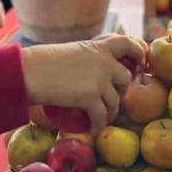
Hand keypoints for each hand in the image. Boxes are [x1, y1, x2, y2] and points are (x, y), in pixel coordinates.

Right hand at [21, 35, 145, 130]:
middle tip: (112, 97)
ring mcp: (99, 80)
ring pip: (115, 101)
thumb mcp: (71, 52)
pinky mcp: (91, 98)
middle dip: (121, 90)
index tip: (140, 62)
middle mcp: (104, 62)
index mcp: (98, 46)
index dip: (138, 51)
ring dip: (110, 112)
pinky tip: (93, 129)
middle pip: (125, 78)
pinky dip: (98, 125)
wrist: (31, 71)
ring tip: (102, 117)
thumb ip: (86, 59)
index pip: (127, 42)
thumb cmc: (42, 61)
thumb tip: (90, 72)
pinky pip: (102, 116)